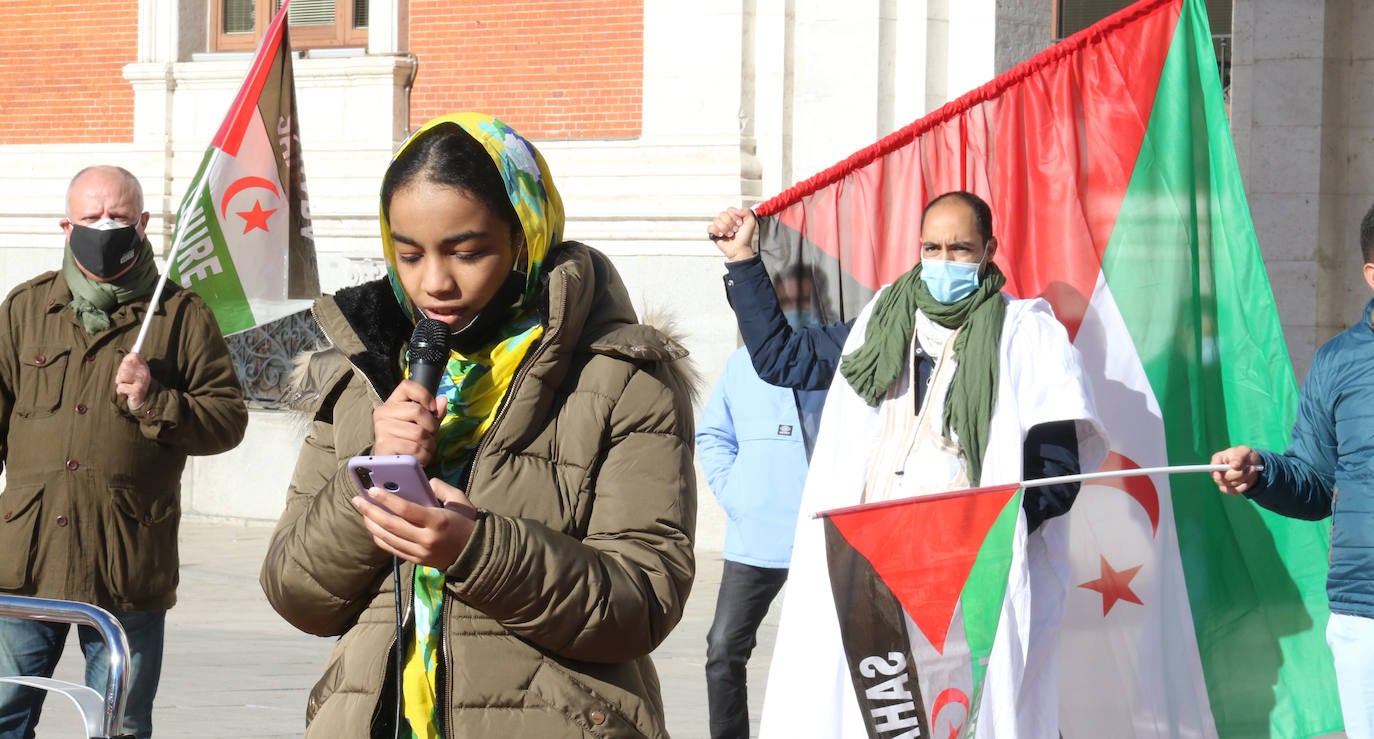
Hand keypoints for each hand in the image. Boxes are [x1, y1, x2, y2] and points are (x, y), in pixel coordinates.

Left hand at [116, 351, 151, 409]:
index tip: (125, 365)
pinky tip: (127, 394)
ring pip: (120, 377)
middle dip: (121, 374)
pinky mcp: (136, 391)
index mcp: (144, 366)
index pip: (133, 355)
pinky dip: (121, 392)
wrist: (145, 401)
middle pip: (124, 366)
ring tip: (127, 386)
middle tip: (126, 379)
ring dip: (120, 383)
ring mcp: (141, 382)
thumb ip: (135, 359)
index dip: (126, 360)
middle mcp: (144, 372)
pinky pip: (120, 388)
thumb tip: (135, 346)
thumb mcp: (138, 370)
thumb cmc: (137, 384)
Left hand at [352, 477, 480, 568]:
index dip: (387, 500)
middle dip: (372, 511)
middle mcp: (426, 538)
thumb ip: (441, 488)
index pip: (406, 510)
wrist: (475, 553)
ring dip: (372, 524)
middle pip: (392, 525)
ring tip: (363, 511)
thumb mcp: (460, 500)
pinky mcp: (417, 560)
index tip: (372, 490)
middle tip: (358, 500)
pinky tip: (373, 527)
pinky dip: (380, 538)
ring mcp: (420, 552)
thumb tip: (424, 482)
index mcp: (437, 521)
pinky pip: (393, 549)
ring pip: (388, 538)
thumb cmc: (467, 522)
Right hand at [373, 380, 448, 466]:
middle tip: (431, 436)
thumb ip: (434, 413)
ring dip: (429, 444)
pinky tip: (420, 458)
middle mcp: (383, 414)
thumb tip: (443, 400)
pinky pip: (413, 448)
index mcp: (391, 404)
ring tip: (425, 449)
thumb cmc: (409, 443)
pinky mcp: (384, 446)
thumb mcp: (423, 425)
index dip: (424, 394)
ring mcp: (381, 429)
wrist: (394, 467)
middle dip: (431, 426)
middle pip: (417, 410)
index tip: (433, 408)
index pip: (407, 386)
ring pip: (418, 432)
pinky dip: (423, 455)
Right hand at [707, 207, 757, 261]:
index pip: (729, 209)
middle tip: (735, 230)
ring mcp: (719, 226)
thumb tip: (737, 210)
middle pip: (722, 214)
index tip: (740, 223)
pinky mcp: (714, 233)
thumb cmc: (745, 238)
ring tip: (730, 234)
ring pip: (716, 220)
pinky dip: (716, 231)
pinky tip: (722, 235)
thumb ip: (746, 211)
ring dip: (725, 228)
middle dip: (730, 223)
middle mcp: (726, 220)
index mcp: (734, 216)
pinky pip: (710, 227)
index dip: (735, 217)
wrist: (740, 249)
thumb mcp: (751, 222)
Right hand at [1211, 445, 1261, 495]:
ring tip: (1252, 470)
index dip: (1215, 472)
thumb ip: (1239, 457)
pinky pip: (1233, 491)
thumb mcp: (1244, 451)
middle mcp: (1217, 470)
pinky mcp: (1227, 488)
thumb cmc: (1245, 455)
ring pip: (1232, 484)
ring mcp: (1221, 481)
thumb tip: (1234, 465)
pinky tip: (1248, 481)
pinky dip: (1243, 487)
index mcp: (1218, 459)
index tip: (1219, 477)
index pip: (1213, 466)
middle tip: (1251, 467)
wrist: (1252, 464)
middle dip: (1240, 474)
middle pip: (1225, 478)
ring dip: (1245, 478)